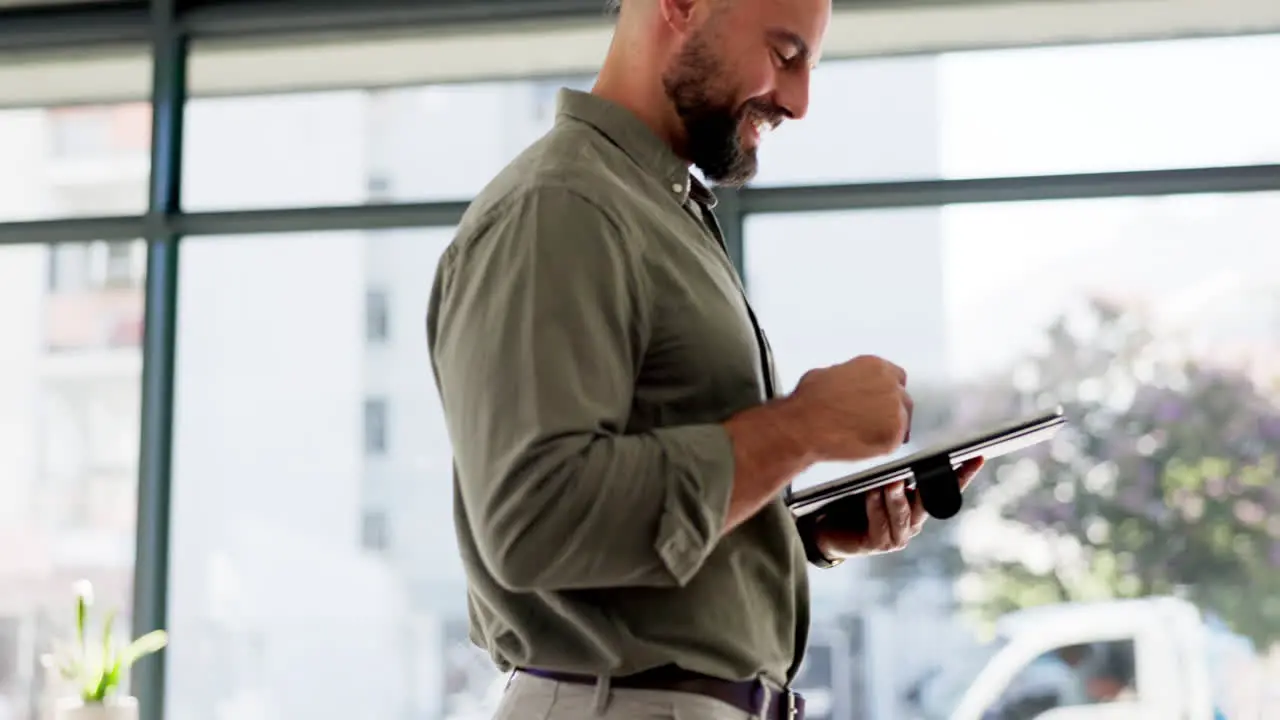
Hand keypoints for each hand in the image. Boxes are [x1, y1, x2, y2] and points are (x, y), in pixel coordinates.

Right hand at [786, 355, 911, 462]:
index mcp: (874, 366)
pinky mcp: (893, 433)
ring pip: (901, 421)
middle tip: (874, 421)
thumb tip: (846, 386)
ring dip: (887, 427)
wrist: (805, 425)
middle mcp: (888, 384)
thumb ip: (848, 379)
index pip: (896, 377)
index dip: (888, 391)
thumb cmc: (809, 403)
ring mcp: (894, 409)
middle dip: (890, 410)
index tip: (881, 400)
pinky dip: (882, 445)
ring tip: (865, 435)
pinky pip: (895, 441)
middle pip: (902, 399)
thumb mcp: (826, 375)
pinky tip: (865, 444)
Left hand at [814, 457, 984, 558]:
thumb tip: (896, 439)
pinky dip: (876, 507)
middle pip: (929, 502)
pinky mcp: (878, 543)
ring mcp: (898, 536)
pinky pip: (880, 524)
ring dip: (897, 496)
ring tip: (892, 481)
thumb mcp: (876, 481)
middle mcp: (913, 522)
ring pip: (903, 513)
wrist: (828, 528)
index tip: (977, 458)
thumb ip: (892, 470)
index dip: (962, 475)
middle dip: (932, 484)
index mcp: (917, 505)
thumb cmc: (852, 500)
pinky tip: (871, 493)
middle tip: (931, 466)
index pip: (944, 488)